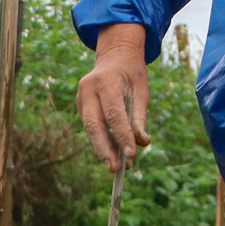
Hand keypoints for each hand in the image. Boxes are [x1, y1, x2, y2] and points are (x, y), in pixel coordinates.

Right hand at [77, 23, 151, 172]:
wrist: (115, 56)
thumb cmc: (132, 73)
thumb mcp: (142, 90)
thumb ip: (140, 116)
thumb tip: (142, 143)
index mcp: (106, 81)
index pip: (114, 113)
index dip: (122, 135)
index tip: (131, 154)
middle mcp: (88, 89)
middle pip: (94, 124)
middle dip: (104, 148)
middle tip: (115, 169)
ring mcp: (82, 97)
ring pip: (90, 128)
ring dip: (102, 148)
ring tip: (116, 167)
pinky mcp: (81, 105)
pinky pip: (92, 126)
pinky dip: (102, 140)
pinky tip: (113, 154)